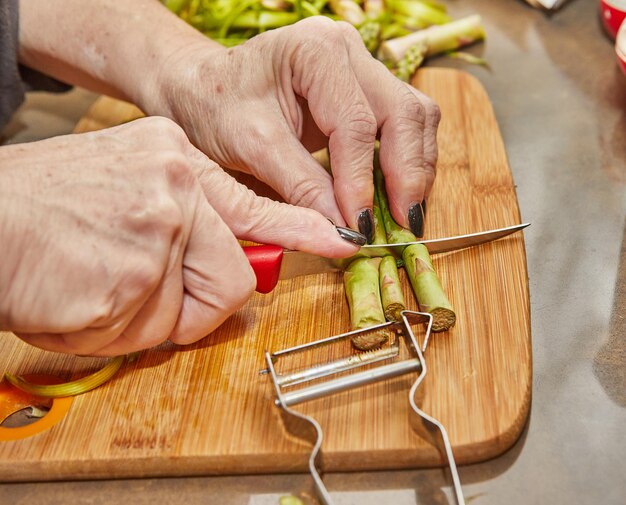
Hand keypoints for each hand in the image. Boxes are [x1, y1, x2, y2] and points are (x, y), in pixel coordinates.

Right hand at [0, 117, 357, 355]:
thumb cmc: (43, 208)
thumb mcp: (124, 186)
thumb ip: (181, 221)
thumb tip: (228, 263)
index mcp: (176, 157)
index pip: (256, 204)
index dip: (301, 231)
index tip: (338, 242)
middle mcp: (176, 183)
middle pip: (234, 277)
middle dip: (192, 306)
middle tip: (136, 293)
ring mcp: (159, 227)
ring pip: (186, 313)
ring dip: (141, 318)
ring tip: (91, 286)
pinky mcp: (134, 276)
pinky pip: (146, 332)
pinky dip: (109, 331)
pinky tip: (75, 296)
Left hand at [150, 16, 439, 238]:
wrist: (201, 91)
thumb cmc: (214, 109)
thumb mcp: (250, 146)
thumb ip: (300, 185)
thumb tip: (346, 230)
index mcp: (315, 50)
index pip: (356, 122)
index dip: (361, 180)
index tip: (359, 225)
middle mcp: (348, 49)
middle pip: (403, 112)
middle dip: (407, 175)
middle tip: (402, 225)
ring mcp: (361, 66)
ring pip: (415, 116)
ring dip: (415, 170)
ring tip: (404, 216)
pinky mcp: (364, 89)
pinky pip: (405, 124)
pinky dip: (407, 162)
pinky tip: (397, 195)